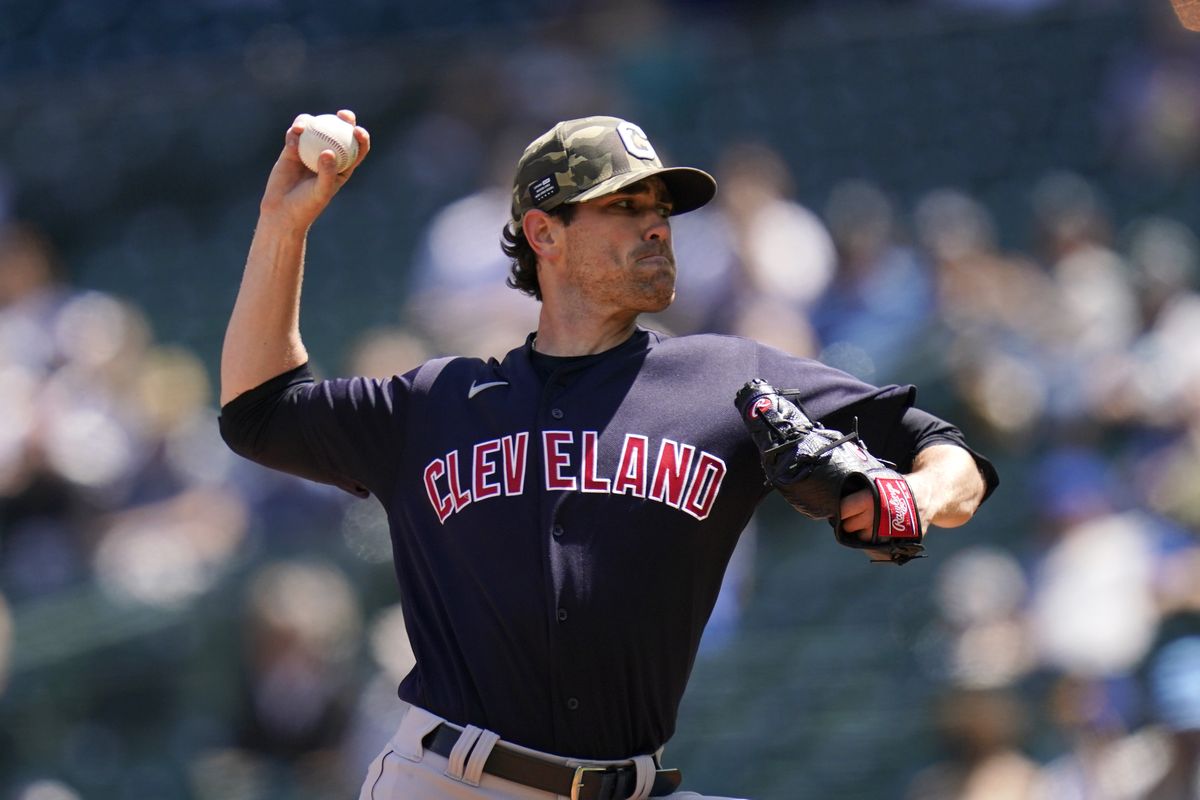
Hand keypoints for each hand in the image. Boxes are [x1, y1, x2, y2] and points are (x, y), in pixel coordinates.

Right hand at [259, 109, 369, 229]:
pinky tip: (296, 133)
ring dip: (313, 121)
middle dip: (345, 119)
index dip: (361, 137)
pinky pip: (295, 135)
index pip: (357, 149)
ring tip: (307, 124)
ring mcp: (309, 150)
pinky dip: (295, 132)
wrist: (282, 210)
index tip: (357, 131)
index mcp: (343, 167)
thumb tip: (328, 151)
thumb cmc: (307, 205)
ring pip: (315, 128)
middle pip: (339, 132)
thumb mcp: (321, 191)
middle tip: (343, 115)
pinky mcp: (292, 150)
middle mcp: (327, 155)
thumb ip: (327, 172)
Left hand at [839, 484, 930, 561]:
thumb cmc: (897, 487)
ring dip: (863, 532)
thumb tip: (835, 493)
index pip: (842, 509)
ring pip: (861, 538)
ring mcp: (884, 533)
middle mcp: (874, 517)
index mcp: (868, 499)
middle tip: (858, 515)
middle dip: (850, 521)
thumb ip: (859, 489)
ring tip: (871, 522)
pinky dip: (874, 541)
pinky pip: (874, 547)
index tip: (844, 507)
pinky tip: (879, 531)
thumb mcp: (878, 481)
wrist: (926, 497)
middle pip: (849, 526)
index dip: (841, 509)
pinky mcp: (893, 543)